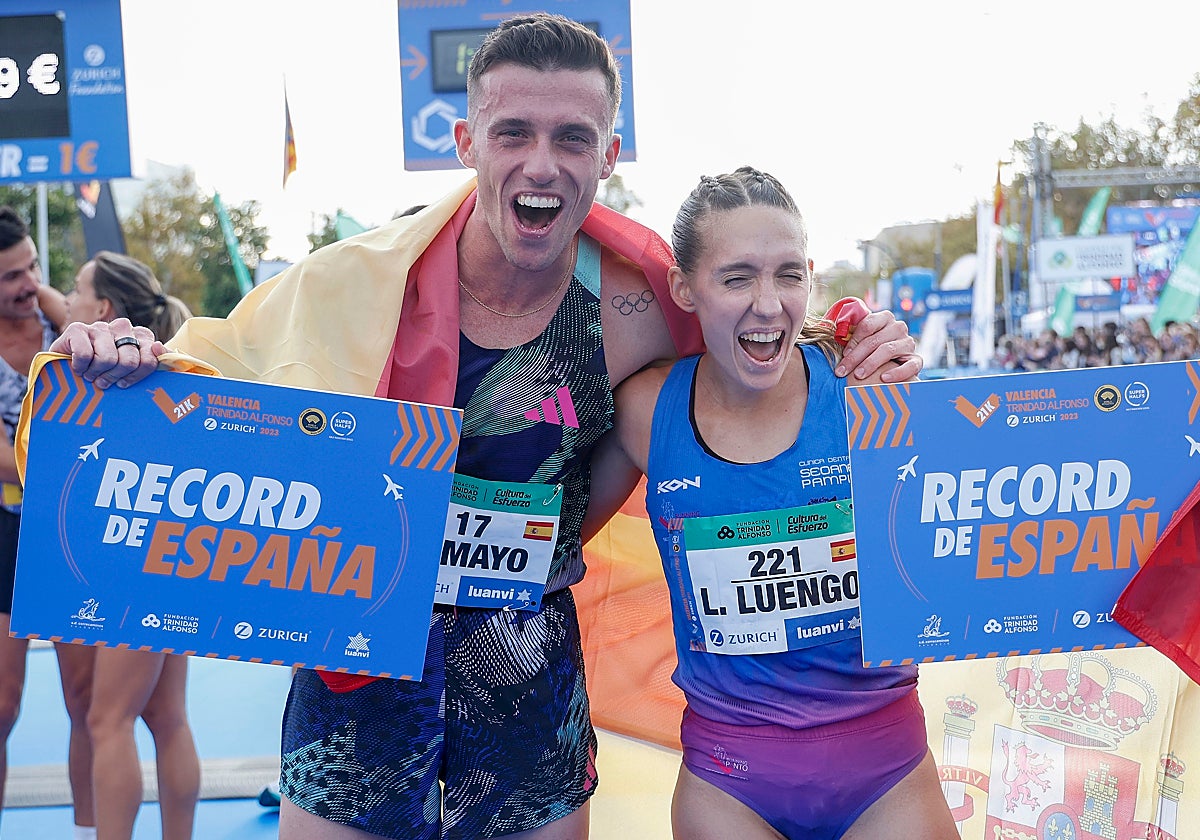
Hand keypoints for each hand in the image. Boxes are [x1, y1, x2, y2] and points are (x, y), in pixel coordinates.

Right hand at [49, 318, 165, 388]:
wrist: (67, 370)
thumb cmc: (105, 373)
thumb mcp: (132, 372)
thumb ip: (152, 363)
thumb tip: (158, 347)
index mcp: (141, 336)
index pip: (150, 359)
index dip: (136, 376)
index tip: (124, 383)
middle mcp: (123, 327)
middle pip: (129, 361)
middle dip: (115, 376)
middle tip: (104, 381)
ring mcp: (100, 326)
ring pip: (107, 359)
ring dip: (96, 373)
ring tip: (90, 375)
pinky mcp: (77, 329)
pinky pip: (85, 355)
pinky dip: (80, 367)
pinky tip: (78, 367)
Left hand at [833, 309, 920, 381]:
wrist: (893, 363)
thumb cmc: (870, 350)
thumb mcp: (862, 339)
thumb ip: (851, 334)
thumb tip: (836, 335)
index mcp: (885, 318)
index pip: (867, 324)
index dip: (853, 339)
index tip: (842, 354)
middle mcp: (898, 327)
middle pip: (875, 340)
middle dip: (856, 357)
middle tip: (842, 371)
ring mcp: (908, 343)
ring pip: (889, 350)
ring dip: (871, 364)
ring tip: (858, 375)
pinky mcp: (916, 359)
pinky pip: (910, 366)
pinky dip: (897, 372)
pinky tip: (884, 378)